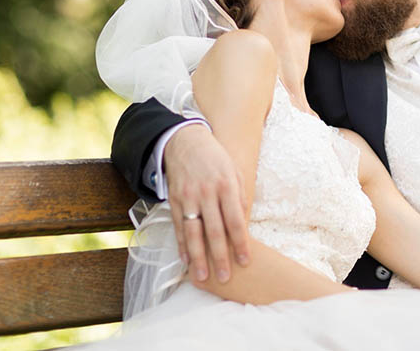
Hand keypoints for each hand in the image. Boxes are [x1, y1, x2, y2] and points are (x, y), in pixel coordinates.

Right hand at [163, 124, 249, 283]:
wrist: (185, 141)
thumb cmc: (215, 158)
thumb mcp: (234, 171)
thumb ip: (240, 197)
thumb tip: (244, 223)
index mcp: (226, 185)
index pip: (235, 220)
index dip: (241, 243)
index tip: (245, 261)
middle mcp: (207, 193)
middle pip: (215, 231)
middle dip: (220, 257)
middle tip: (225, 277)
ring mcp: (188, 197)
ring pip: (194, 233)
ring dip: (198, 257)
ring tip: (203, 276)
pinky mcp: (174, 200)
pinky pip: (178, 227)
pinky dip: (181, 245)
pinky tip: (185, 260)